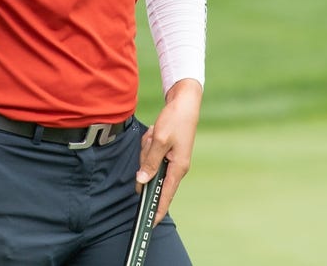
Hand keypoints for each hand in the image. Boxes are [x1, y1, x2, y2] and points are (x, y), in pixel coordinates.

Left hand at [136, 78, 202, 224]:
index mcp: (178, 168)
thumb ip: (150, 162)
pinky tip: (155, 131)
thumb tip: (142, 181)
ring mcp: (172, 159)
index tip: (149, 224)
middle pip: (151, 174)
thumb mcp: (159, 140)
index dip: (157, 210)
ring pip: (148, 161)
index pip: (166, 196)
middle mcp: (176, 166)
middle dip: (146, 157)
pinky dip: (149, 141)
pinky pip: (151, 151)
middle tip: (152, 141)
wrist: (184, 102)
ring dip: (148, 147)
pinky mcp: (167, 150)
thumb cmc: (175, 119)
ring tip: (155, 133)